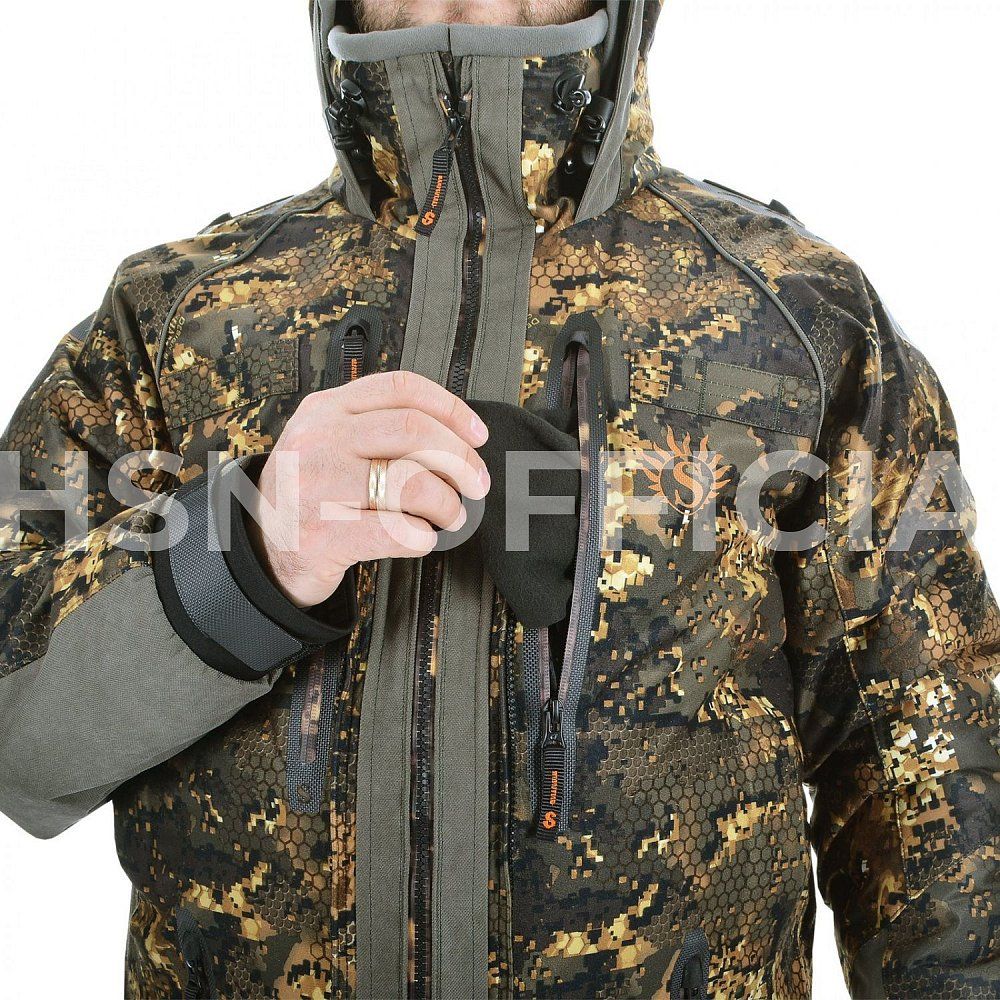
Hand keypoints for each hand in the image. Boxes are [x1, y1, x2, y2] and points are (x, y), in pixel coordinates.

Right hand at [248, 371, 490, 607]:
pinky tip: (422, 537)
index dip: (451, 409)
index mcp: (326, 409)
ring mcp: (317, 486)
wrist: (263, 548)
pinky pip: (396, 531)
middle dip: (459, 459)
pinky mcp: (323, 534)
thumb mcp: (329, 441)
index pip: (401, 389)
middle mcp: (319, 440)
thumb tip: (457, 438)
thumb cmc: (310, 493)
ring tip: (452, 515)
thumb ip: (378, 427)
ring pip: (410, 482)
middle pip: (413, 431)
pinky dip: (422, 537)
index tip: (477, 435)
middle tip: (476, 483)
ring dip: (446, 503)